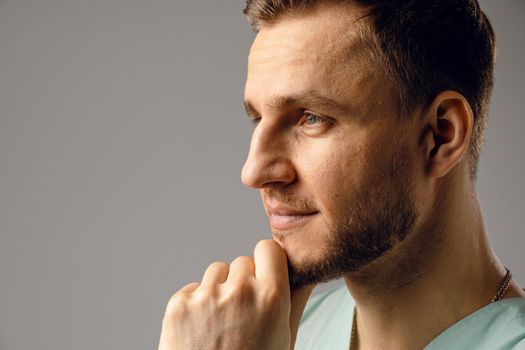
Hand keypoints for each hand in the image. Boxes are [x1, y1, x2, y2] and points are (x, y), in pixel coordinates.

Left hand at [158, 239, 313, 349]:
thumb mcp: (284, 339)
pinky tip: (202, 329)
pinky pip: (192, 288)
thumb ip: (296, 300)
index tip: (264, 275)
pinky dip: (196, 303)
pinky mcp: (179, 305)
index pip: (268, 248)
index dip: (266, 263)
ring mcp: (205, 297)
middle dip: (243, 281)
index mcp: (271, 298)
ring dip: (219, 289)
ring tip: (222, 322)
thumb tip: (306, 274)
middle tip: (242, 313)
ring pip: (216, 272)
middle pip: (241, 261)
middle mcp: (239, 292)